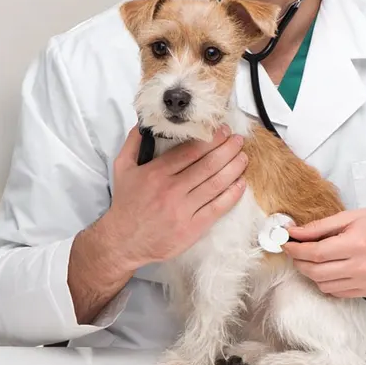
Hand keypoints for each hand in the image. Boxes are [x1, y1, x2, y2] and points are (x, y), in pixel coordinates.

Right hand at [83, 124, 248, 268]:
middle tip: (238, 140)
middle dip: (227, 149)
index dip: (211, 139)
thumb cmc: (126, 204)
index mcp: (156, 173)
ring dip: (233, 169)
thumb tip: (145, 123)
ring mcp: (183, 210)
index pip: (190, 151)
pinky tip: (240, 184)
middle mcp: (171, 190)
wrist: (123, 241)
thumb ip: (133, 143)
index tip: (222, 131)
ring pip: (215, 184)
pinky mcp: (192, 228)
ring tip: (243, 157)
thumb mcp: (122, 168)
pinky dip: (231, 195)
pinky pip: (217, 208)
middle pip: (207, 165)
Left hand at [283, 208, 365, 297]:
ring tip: (310, 259)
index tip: (285, 242)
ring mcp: (365, 282)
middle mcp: (361, 266)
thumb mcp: (351, 217)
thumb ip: (320, 227)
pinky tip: (326, 269)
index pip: (315, 252)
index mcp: (357, 244)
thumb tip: (294, 232)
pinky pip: (336, 292)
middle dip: (299, 261)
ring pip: (323, 285)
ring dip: (310, 273)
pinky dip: (325, 282)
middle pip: (316, 271)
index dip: (296, 249)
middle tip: (294, 251)